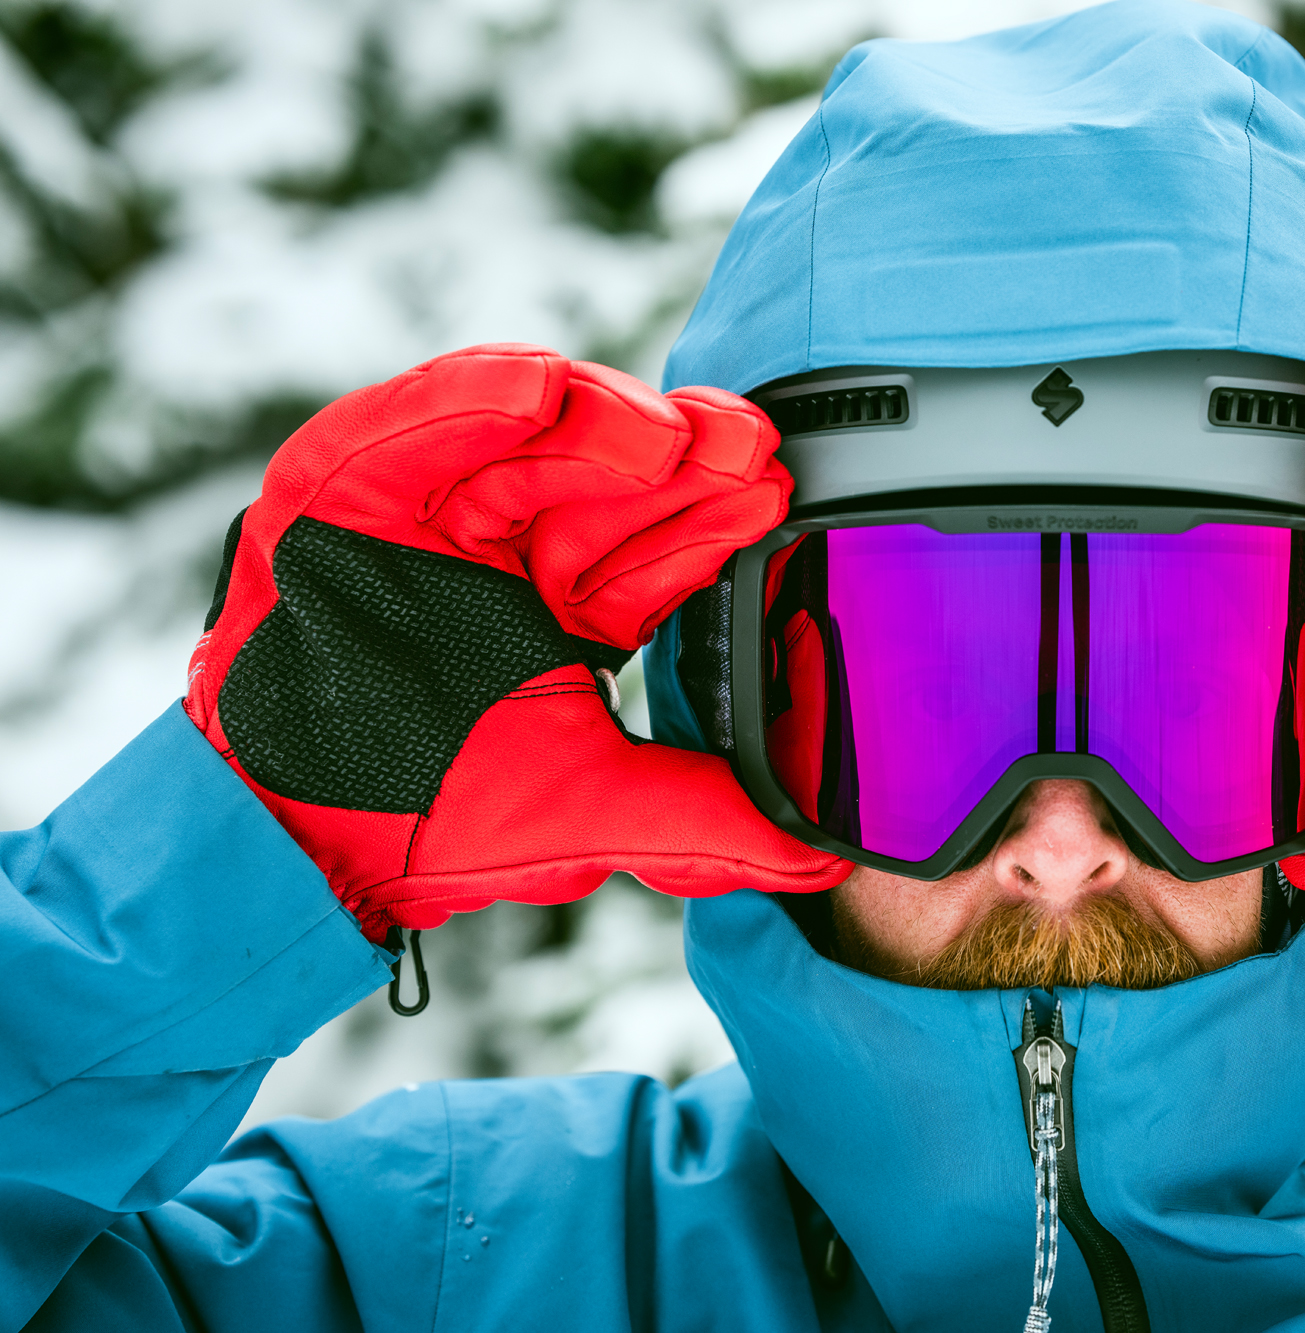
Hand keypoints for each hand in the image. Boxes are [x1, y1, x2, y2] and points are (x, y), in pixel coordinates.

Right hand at [186, 344, 849, 940]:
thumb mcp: (582, 815)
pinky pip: (411, 429)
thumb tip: (819, 859)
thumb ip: (699, 825)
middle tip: (745, 442)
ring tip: (663, 430)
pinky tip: (538, 390)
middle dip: (679, 463)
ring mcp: (424, 513)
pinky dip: (467, 402)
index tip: (773, 497)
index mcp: (564, 615)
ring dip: (597, 424)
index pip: (651, 556)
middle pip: (604, 487)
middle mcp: (504, 554)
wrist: (285, 835)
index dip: (709, 526)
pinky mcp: (342, 487)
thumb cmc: (426, 820)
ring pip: (525, 445)